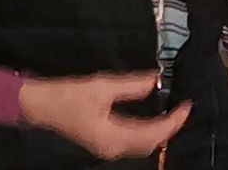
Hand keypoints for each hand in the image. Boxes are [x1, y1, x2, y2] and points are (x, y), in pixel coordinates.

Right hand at [19, 73, 190, 159]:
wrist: (41, 106)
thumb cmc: (67, 95)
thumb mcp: (102, 85)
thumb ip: (131, 85)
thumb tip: (155, 80)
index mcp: (111, 136)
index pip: (152, 133)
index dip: (172, 121)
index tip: (186, 106)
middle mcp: (111, 147)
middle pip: (150, 144)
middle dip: (170, 128)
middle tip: (184, 110)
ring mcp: (107, 148)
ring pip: (143, 146)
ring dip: (160, 132)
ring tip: (174, 115)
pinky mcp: (105, 143)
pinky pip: (133, 143)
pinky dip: (149, 133)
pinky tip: (155, 122)